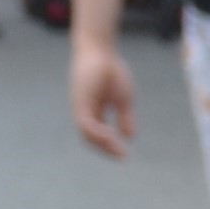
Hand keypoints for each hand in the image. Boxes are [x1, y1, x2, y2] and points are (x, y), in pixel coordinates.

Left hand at [69, 40, 132, 155]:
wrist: (101, 51)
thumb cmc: (112, 71)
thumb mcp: (123, 99)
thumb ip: (125, 118)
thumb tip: (129, 137)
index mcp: (94, 111)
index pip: (99, 135)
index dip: (111, 147)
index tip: (125, 155)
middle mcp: (85, 111)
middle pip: (90, 138)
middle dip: (106, 150)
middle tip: (122, 157)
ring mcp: (81, 107)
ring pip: (86, 133)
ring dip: (102, 144)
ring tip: (118, 151)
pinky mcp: (80, 101)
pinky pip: (86, 123)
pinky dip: (97, 133)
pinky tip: (110, 137)